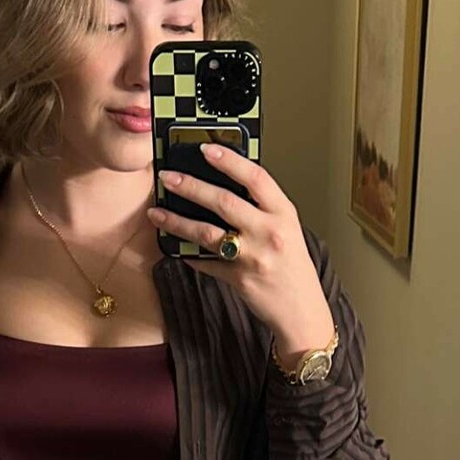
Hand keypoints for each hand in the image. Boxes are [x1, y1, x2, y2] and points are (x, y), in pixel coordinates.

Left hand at [147, 143, 334, 354]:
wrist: (302, 310)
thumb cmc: (294, 267)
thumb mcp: (288, 229)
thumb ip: (263, 208)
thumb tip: (227, 186)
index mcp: (284, 214)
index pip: (255, 177)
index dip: (229, 160)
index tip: (207, 149)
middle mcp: (269, 232)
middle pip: (223, 201)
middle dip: (191, 186)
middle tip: (168, 178)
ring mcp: (252, 257)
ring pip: (207, 232)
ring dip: (177, 221)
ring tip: (157, 212)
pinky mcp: (237, 279)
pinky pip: (204, 262)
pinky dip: (187, 253)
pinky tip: (173, 245)